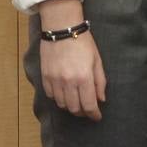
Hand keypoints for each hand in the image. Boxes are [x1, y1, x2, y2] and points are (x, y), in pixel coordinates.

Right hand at [37, 0, 105, 121]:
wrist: (61, 29)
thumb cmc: (83, 43)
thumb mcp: (97, 60)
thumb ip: (100, 81)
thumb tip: (101, 99)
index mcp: (84, 78)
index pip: (89, 105)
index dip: (94, 114)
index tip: (97, 117)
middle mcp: (68, 82)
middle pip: (74, 108)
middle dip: (83, 112)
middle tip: (88, 110)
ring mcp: (54, 81)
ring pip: (62, 105)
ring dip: (71, 107)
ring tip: (77, 102)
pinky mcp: (45, 78)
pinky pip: (51, 96)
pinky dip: (59, 99)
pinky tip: (65, 94)